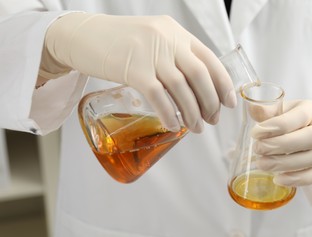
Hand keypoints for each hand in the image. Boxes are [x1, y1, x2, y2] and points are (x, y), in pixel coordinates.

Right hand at [40, 13, 235, 132]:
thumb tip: (194, 87)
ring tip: (195, 128)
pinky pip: (159, 97)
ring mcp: (151, 54)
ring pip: (182, 89)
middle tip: (212, 120)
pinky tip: (173, 126)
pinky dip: (169, 114)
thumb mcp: (153, 38)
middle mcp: (168, 40)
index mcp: (176, 33)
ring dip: (192, 113)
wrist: (82, 34)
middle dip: (210, 103)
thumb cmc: (118, 41)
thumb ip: (173, 54)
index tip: (229, 103)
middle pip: (200, 76)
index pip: (210, 59)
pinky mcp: (133, 70)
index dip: (223, 84)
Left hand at [250, 100, 311, 185]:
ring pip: (311, 159)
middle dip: (280, 145)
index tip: (255, 133)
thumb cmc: (296, 119)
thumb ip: (267, 110)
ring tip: (262, 164)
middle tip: (257, 149)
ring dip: (284, 163)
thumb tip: (251, 108)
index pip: (297, 117)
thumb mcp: (283, 109)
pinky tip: (278, 179)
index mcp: (309, 112)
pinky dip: (297, 179)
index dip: (274, 126)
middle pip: (309, 138)